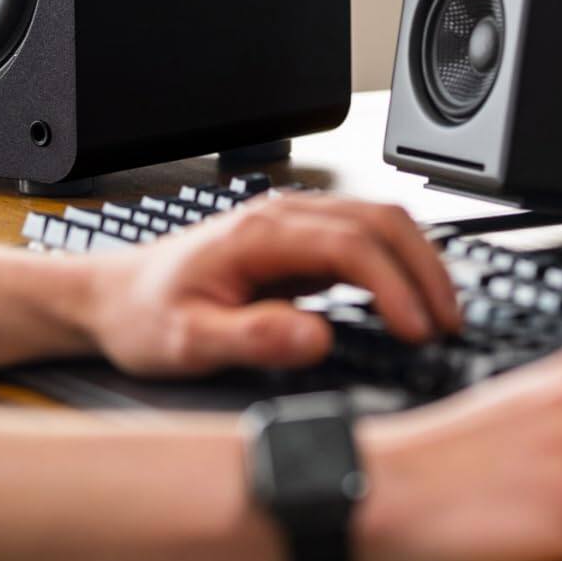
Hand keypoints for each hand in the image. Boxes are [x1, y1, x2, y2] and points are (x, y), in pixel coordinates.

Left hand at [78, 192, 462, 376]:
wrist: (112, 300)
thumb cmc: (143, 318)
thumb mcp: (186, 342)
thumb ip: (252, 339)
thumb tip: (314, 337)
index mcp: (258, 235)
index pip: (352, 246)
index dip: (395, 287)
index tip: (417, 329)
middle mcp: (280, 218)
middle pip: (379, 220)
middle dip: (425, 269)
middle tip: (449, 322)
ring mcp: (290, 226)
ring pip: (378, 222)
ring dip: (418, 262)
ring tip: (440, 314)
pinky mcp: (296, 244)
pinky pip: (363, 239)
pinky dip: (399, 265)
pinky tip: (409, 300)